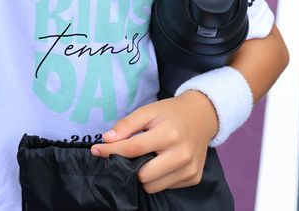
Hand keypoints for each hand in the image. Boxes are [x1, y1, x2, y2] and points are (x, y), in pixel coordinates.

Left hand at [90, 92, 217, 193]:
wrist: (202, 117)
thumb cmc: (171, 113)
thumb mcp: (147, 111)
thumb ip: (126, 125)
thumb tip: (106, 140)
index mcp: (169, 135)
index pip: (133, 149)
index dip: (111, 151)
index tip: (96, 150)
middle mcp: (181, 155)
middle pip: (142, 175)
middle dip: (129, 167)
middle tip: (126, 156)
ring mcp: (189, 169)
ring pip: (153, 186)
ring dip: (143, 176)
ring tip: (144, 159)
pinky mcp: (194, 178)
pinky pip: (166, 186)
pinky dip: (157, 178)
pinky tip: (159, 163)